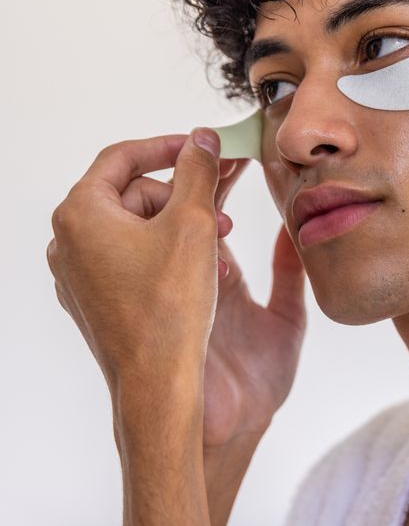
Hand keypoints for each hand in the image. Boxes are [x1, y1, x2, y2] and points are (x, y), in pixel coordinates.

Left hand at [47, 128, 307, 447]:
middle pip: (132, 195)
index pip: (123, 157)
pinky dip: (164, 258)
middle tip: (222, 210)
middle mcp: (69, 242)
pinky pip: (131, 263)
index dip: (169, 147)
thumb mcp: (194, 224)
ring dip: (179, 229)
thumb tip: (202, 139)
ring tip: (218, 248)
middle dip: (182, 198)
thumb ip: (199, 171)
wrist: (157, 386)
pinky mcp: (94, 303)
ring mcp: (78, 276)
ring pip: (135, 231)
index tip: (203, 149)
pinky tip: (199, 273)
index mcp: (81, 213)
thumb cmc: (170, 310)